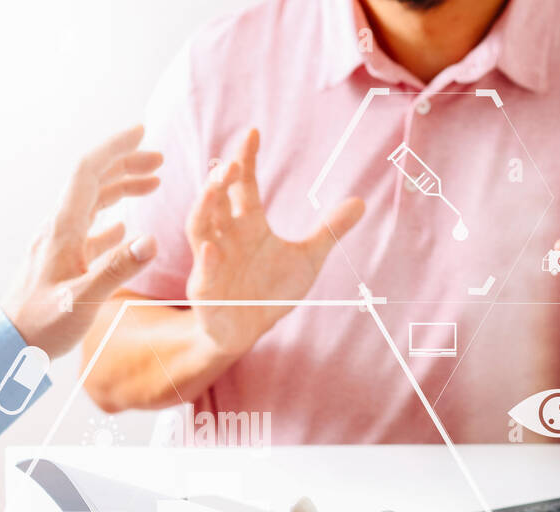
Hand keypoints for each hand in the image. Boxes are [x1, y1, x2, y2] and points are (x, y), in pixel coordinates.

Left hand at [3, 125, 162, 357]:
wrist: (10, 344)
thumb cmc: (42, 325)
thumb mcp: (83, 300)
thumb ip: (117, 269)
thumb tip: (151, 239)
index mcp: (63, 230)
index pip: (89, 173)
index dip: (114, 148)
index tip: (141, 131)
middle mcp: (59, 229)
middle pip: (93, 182)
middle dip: (125, 164)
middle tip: (158, 159)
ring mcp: (59, 244)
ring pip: (93, 203)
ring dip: (122, 188)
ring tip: (152, 184)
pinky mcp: (61, 261)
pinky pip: (89, 230)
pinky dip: (111, 221)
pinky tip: (125, 227)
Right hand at [186, 129, 363, 357]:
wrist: (249, 331)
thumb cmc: (270, 291)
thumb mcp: (307, 258)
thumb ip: (329, 231)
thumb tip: (361, 202)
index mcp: (247, 224)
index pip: (243, 185)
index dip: (246, 160)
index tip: (253, 133)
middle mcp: (224, 237)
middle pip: (216, 201)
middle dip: (220, 181)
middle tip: (231, 164)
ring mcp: (210, 262)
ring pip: (199, 229)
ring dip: (203, 208)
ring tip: (212, 189)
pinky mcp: (204, 291)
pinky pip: (202, 275)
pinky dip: (206, 263)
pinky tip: (211, 250)